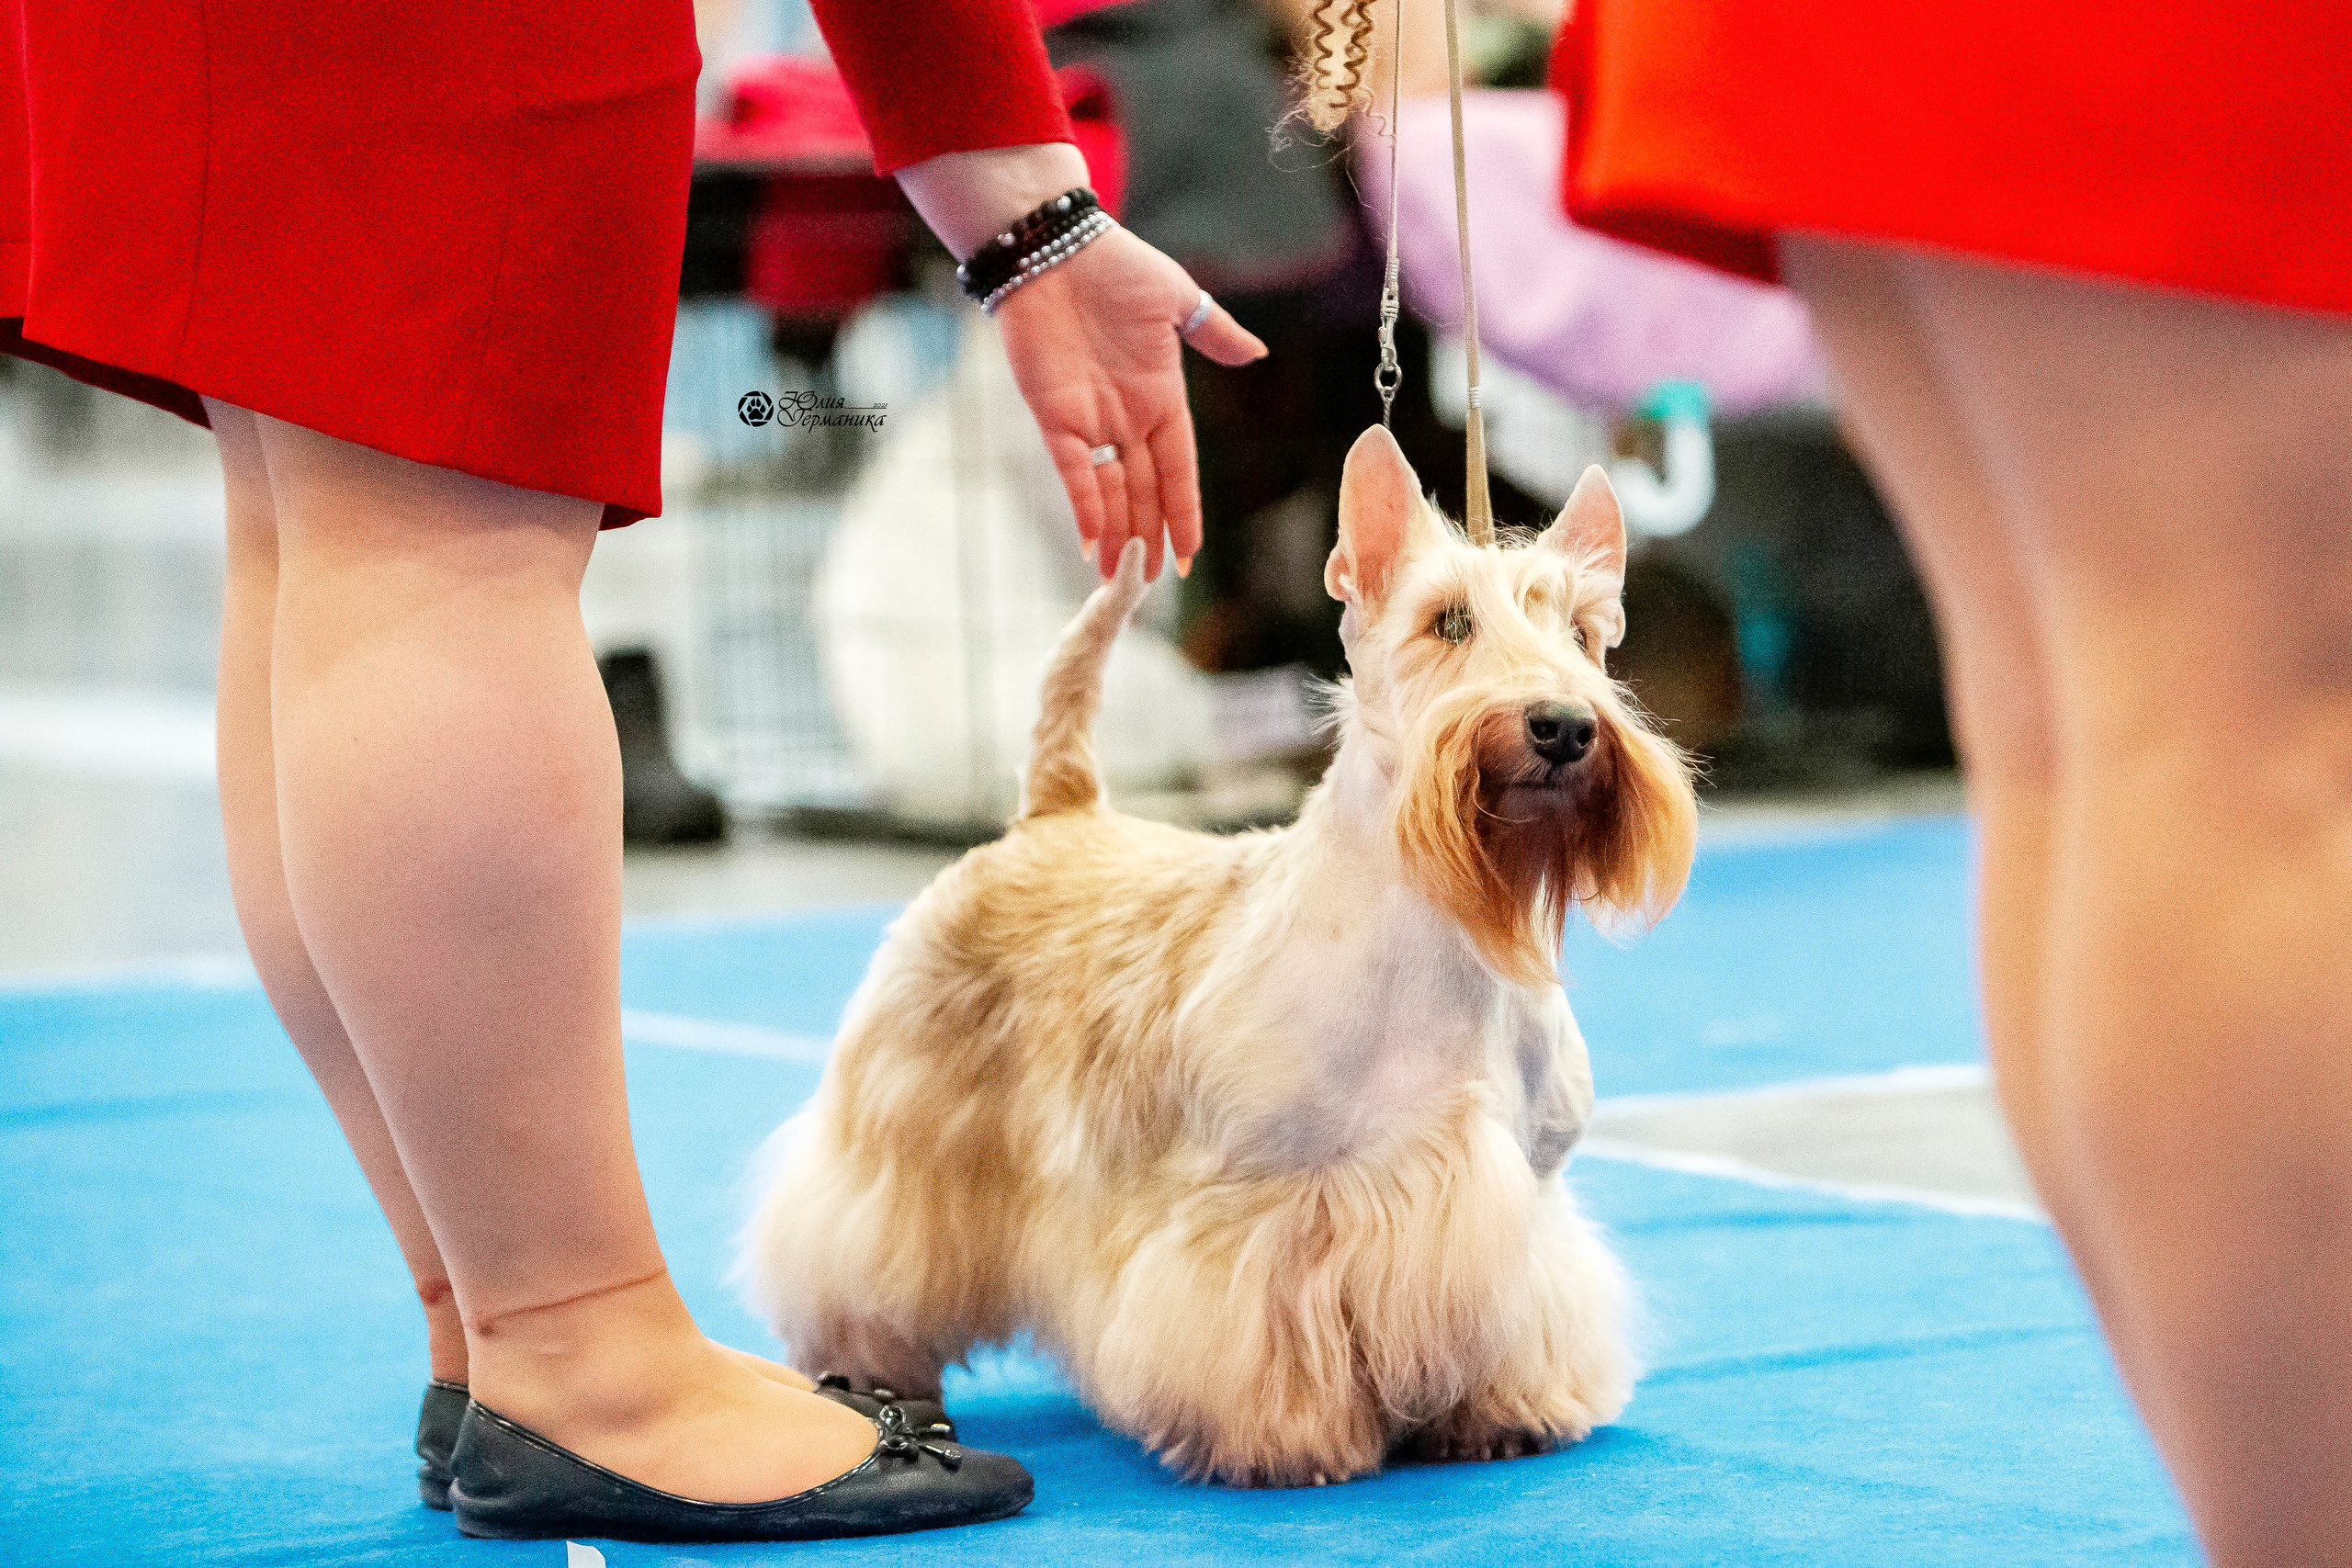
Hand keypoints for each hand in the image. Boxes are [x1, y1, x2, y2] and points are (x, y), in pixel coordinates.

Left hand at [993, 227, 1267, 579]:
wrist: (1057, 248)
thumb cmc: (1118, 266)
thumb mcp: (1179, 300)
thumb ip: (1214, 332)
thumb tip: (1256, 354)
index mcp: (1162, 397)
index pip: (1179, 469)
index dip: (1186, 511)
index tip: (1192, 552)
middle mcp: (1128, 418)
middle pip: (1143, 492)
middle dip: (1149, 538)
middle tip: (1153, 585)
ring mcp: (1091, 420)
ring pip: (1110, 492)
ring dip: (1117, 535)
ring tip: (1120, 579)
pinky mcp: (1054, 415)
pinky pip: (1073, 472)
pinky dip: (1084, 506)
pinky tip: (1093, 541)